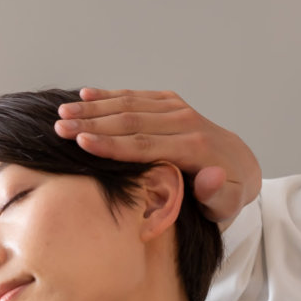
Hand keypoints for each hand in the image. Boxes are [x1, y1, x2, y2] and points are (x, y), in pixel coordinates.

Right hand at [53, 88, 261, 227]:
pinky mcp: (172, 103)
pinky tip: (85, 94)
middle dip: (92, 123)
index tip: (81, 142)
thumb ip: (219, 195)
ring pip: (130, 105)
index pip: (146, 145)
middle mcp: (186, 123)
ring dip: (94, 107)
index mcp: (196, 148)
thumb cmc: (228, 195)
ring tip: (62, 111)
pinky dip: (110, 95)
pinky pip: (137, 97)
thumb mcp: (229, 205)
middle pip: (132, 121)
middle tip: (59, 127)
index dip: (111, 144)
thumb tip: (212, 177)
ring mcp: (178, 110)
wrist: (241, 165)